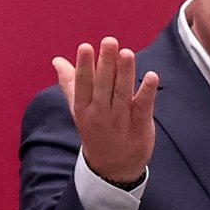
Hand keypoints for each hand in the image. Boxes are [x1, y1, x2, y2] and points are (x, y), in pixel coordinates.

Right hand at [52, 38, 158, 184]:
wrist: (112, 168)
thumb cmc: (96, 130)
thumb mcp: (79, 110)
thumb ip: (70, 83)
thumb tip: (57, 60)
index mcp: (84, 108)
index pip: (83, 84)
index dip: (84, 66)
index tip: (85, 47)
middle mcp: (100, 114)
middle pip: (103, 86)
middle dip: (106, 64)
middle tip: (109, 41)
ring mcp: (121, 120)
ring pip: (122, 93)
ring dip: (125, 73)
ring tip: (127, 53)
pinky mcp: (140, 125)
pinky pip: (143, 107)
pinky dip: (147, 91)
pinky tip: (152, 75)